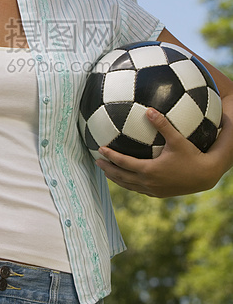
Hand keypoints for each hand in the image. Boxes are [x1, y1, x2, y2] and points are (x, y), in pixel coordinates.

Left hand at [95, 108, 219, 197]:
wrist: (205, 176)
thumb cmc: (191, 156)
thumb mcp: (177, 139)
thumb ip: (162, 124)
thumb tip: (149, 109)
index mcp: (149, 170)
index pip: (124, 163)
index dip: (111, 156)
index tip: (100, 149)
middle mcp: (148, 183)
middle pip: (121, 176)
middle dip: (108, 169)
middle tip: (97, 160)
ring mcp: (153, 190)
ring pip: (128, 185)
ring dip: (116, 178)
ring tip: (106, 171)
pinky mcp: (159, 193)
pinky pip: (138, 189)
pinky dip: (128, 184)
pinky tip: (126, 178)